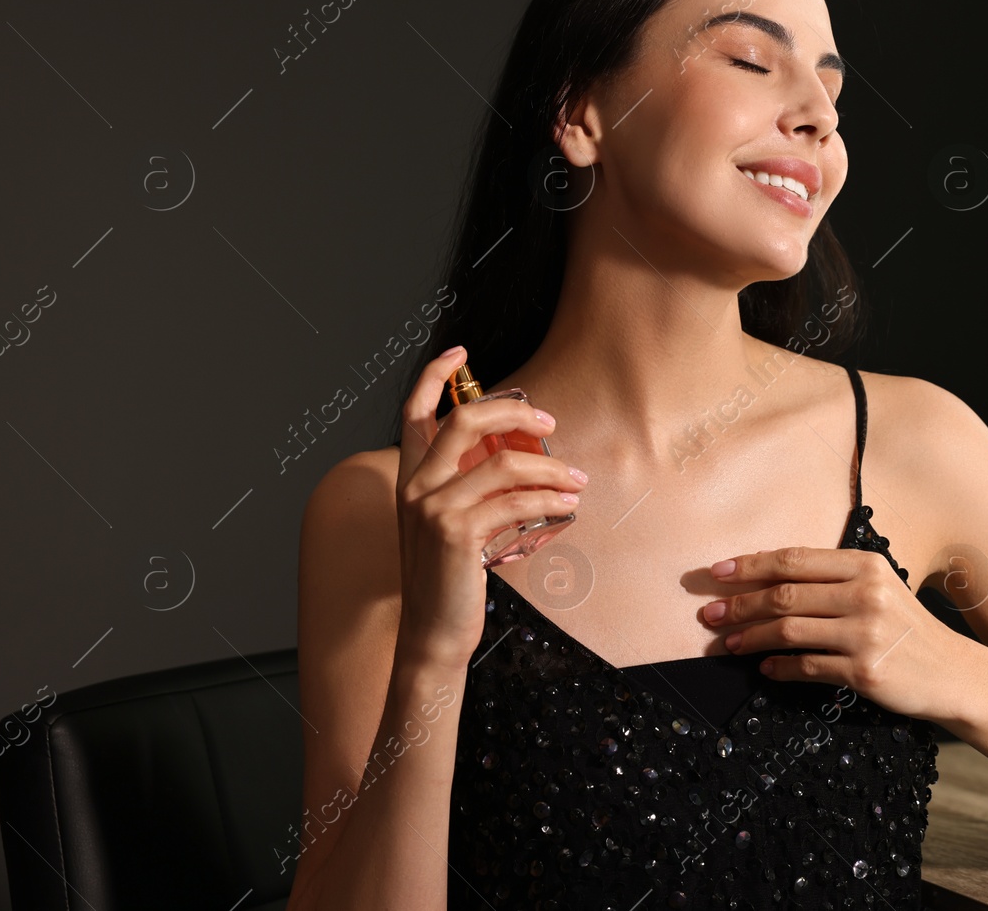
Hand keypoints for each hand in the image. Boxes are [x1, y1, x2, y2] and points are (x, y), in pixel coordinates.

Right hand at [394, 346, 588, 669]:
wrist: (433, 635)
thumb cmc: (449, 580)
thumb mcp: (449, 525)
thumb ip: (469, 488)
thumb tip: (520, 457)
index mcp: (410, 479)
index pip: (413, 413)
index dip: (434, 376)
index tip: (459, 352)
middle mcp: (415, 487)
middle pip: (464, 422)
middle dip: (514, 413)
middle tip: (550, 424)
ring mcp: (434, 509)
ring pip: (504, 464)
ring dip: (552, 470)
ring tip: (577, 483)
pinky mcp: (458, 533)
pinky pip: (517, 502)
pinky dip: (551, 500)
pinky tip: (570, 506)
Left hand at [703, 546, 962, 723]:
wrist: (952, 672)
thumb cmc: (906, 627)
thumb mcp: (878, 588)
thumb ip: (832, 578)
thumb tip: (765, 579)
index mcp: (865, 565)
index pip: (794, 559)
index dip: (750, 565)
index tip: (716, 573)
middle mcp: (866, 594)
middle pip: (785, 595)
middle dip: (739, 604)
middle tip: (709, 614)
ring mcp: (866, 633)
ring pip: (789, 631)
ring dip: (750, 638)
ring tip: (727, 644)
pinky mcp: (864, 671)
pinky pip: (806, 666)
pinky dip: (778, 668)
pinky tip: (764, 668)